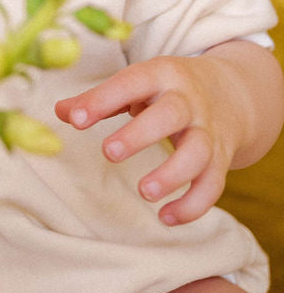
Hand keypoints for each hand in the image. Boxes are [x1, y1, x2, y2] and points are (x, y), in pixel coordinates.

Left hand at [55, 51, 248, 224]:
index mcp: (162, 74)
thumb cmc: (166, 89)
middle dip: (140, 134)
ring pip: (198, 153)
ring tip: (143, 192)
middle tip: (108, 153)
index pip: (132, 82)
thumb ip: (100, 99)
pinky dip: (193, 205)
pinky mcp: (221, 159)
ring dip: (172, 175)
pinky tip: (166, 217)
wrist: (231, 92)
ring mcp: (208, 130)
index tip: (75, 120)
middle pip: (170, 114)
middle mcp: (188, 101)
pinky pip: (213, 184)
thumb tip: (60, 112)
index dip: (103, 100)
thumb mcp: (137, 83)